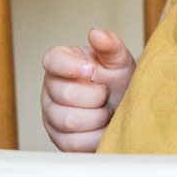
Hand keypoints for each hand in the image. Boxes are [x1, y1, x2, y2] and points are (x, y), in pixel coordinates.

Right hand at [40, 28, 135, 151]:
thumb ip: (109, 45)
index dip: (70, 67)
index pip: (52, 61)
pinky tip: (102, 128)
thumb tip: (96, 33)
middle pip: (65, 95)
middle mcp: (50, 89)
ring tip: (104, 111)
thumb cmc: (118, 82)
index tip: (89, 69)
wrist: (126, 110)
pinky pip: (74, 143)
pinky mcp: (59, 140)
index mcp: (60, 63)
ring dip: (97, 118)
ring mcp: (51, 116)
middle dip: (96, 97)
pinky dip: (95, 137)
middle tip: (106, 95)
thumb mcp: (119, 60)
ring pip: (69, 121)